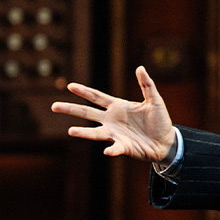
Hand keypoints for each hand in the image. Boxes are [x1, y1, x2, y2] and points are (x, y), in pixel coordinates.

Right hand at [51, 66, 176, 161]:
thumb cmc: (159, 120)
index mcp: (118, 107)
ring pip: (95, 132)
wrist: (166, 141)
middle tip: (53, 106)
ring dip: (83, 132)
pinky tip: (107, 152)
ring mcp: (115, 134)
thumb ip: (147, 85)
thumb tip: (140, 68)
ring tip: (71, 131)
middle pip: (87, 113)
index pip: (97, 97)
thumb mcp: (155, 100)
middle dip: (71, 109)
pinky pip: (115, 148)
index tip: (70, 86)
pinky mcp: (123, 147)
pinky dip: (111, 150)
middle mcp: (112, 120)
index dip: (84, 91)